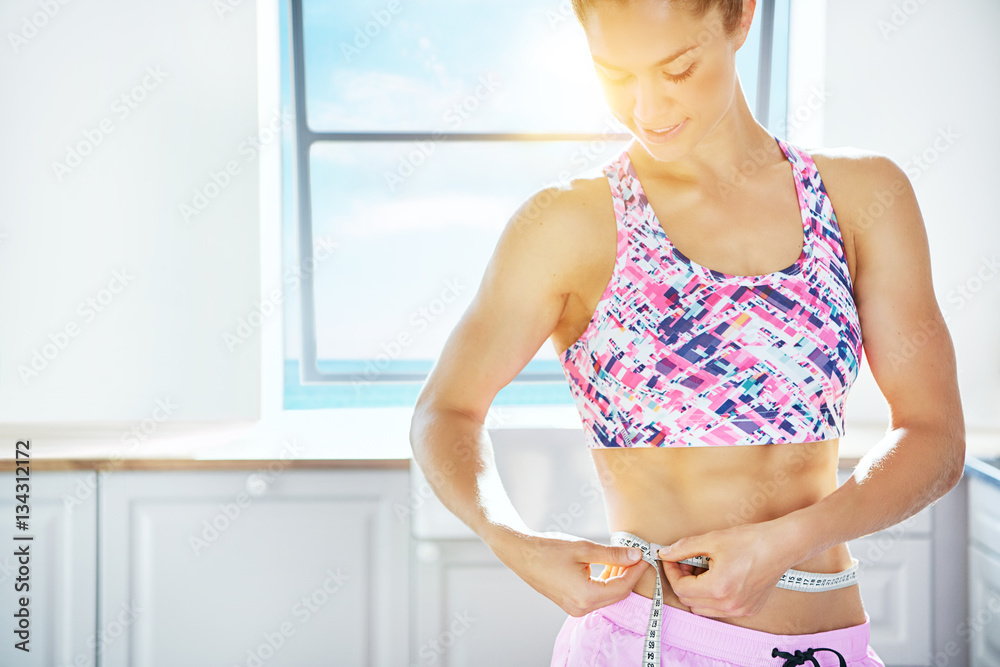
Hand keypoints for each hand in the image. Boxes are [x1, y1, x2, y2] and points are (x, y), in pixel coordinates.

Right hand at [492, 529, 650, 616]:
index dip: (636, 572)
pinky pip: (596, 596)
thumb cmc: (548, 549)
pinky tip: (607, 567)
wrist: (521, 554)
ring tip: (623, 559)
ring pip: (607, 596)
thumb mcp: (584, 548)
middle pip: (616, 594)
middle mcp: (581, 607)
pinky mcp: (570, 603)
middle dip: (629, 576)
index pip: (622, 587)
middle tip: (636, 557)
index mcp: (585, 596)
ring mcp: (574, 608)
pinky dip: (605, 583)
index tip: (643, 557)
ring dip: (617, 579)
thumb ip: (612, 555)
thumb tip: (635, 556)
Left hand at [656, 520, 792, 616]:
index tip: (671, 558)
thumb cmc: (750, 540)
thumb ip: (684, 548)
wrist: (782, 545)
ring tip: (703, 569)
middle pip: (689, 601)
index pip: (680, 588)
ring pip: (703, 609)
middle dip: (683, 581)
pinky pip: (720, 610)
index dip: (672, 571)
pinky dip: (712, 597)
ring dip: (696, 591)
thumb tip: (664, 553)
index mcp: (718, 588)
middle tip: (687, 561)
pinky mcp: (749, 610)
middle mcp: (729, 605)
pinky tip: (718, 577)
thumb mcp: (712, 539)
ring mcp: (740, 610)